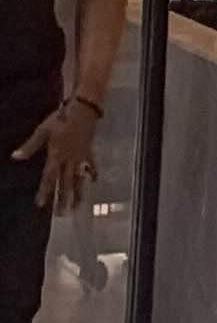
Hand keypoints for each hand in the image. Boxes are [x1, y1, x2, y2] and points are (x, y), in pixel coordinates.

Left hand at [10, 98, 99, 215]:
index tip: (41, 204)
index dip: (45, 191)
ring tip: (78, 206)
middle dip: (63, 199)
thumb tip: (15, 157)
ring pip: (80, 178)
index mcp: (56, 155)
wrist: (84, 108)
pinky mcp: (89, 150)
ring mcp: (81, 156)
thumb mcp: (42, 131)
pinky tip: (94, 181)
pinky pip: (91, 165)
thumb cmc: (61, 118)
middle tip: (61, 214)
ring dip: (79, 193)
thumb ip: (30, 146)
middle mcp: (69, 159)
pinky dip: (93, 173)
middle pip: (66, 182)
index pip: (49, 177)